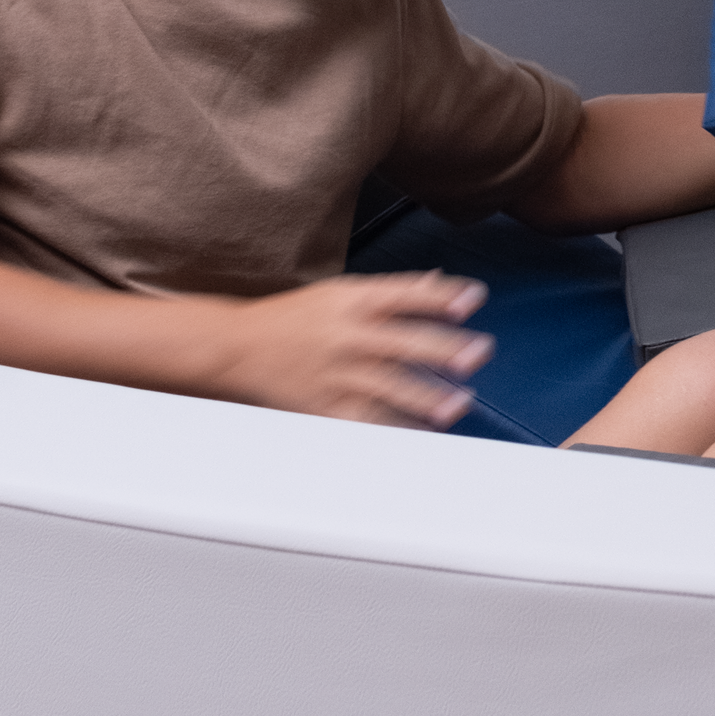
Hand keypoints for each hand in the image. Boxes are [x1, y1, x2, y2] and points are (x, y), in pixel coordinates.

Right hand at [205, 271, 490, 427]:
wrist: (235, 347)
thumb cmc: (295, 316)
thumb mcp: (342, 291)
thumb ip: (394, 291)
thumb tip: (443, 282)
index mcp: (351, 299)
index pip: (404, 293)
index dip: (441, 295)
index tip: (474, 300)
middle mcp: (344, 334)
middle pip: (400, 341)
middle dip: (442, 349)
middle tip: (479, 354)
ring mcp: (332, 373)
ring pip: (385, 387)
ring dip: (425, 396)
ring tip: (459, 404)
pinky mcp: (320, 406)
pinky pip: (363, 421)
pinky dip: (394, 428)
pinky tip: (422, 433)